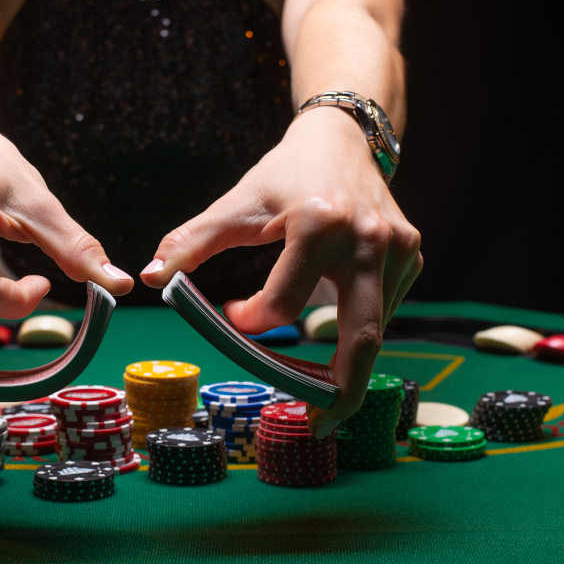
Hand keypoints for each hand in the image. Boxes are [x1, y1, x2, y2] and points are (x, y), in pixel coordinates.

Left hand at [141, 107, 421, 435]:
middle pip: (360, 338)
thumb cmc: (283, 175)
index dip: (253, 319)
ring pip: (374, 329)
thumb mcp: (236, 204)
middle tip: (317, 425)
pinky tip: (338, 331)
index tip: (236, 315)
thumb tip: (152, 278)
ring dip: (347, 362)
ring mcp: (398, 251)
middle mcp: (369, 241)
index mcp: (321, 226)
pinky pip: (384, 310)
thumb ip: (192, 242)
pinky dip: (360, 331)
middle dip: (341, 392)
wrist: (342, 139)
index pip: (283, 303)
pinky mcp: (412, 257)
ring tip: (323, 392)